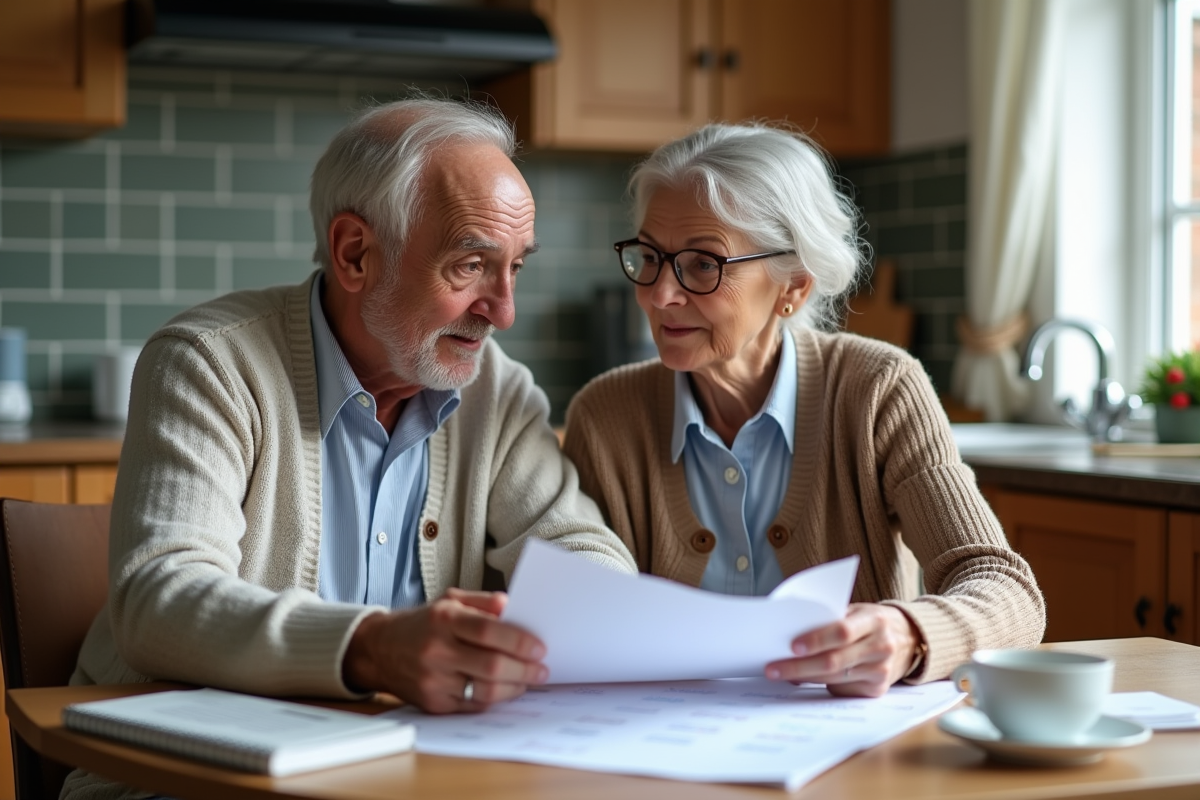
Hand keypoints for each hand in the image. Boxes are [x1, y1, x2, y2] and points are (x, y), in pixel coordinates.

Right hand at [342, 588, 547, 713]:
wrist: (379, 649)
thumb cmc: (421, 623)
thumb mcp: (449, 599)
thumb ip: (482, 601)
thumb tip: (511, 606)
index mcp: (444, 619)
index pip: (489, 631)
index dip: (519, 641)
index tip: (539, 647)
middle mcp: (437, 650)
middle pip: (492, 665)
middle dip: (525, 669)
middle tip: (541, 668)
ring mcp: (433, 680)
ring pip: (485, 691)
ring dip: (514, 688)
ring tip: (528, 680)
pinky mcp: (432, 703)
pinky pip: (473, 705)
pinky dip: (495, 699)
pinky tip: (506, 689)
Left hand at [764, 603, 919, 697]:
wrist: (908, 639)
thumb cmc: (869, 622)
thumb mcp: (856, 611)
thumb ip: (830, 620)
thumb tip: (791, 638)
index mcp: (875, 621)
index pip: (842, 632)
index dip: (816, 639)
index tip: (792, 646)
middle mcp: (881, 647)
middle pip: (834, 661)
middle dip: (799, 666)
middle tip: (773, 668)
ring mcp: (881, 671)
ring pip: (834, 678)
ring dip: (804, 677)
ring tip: (780, 674)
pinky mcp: (877, 690)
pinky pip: (841, 690)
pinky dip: (818, 685)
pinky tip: (802, 680)